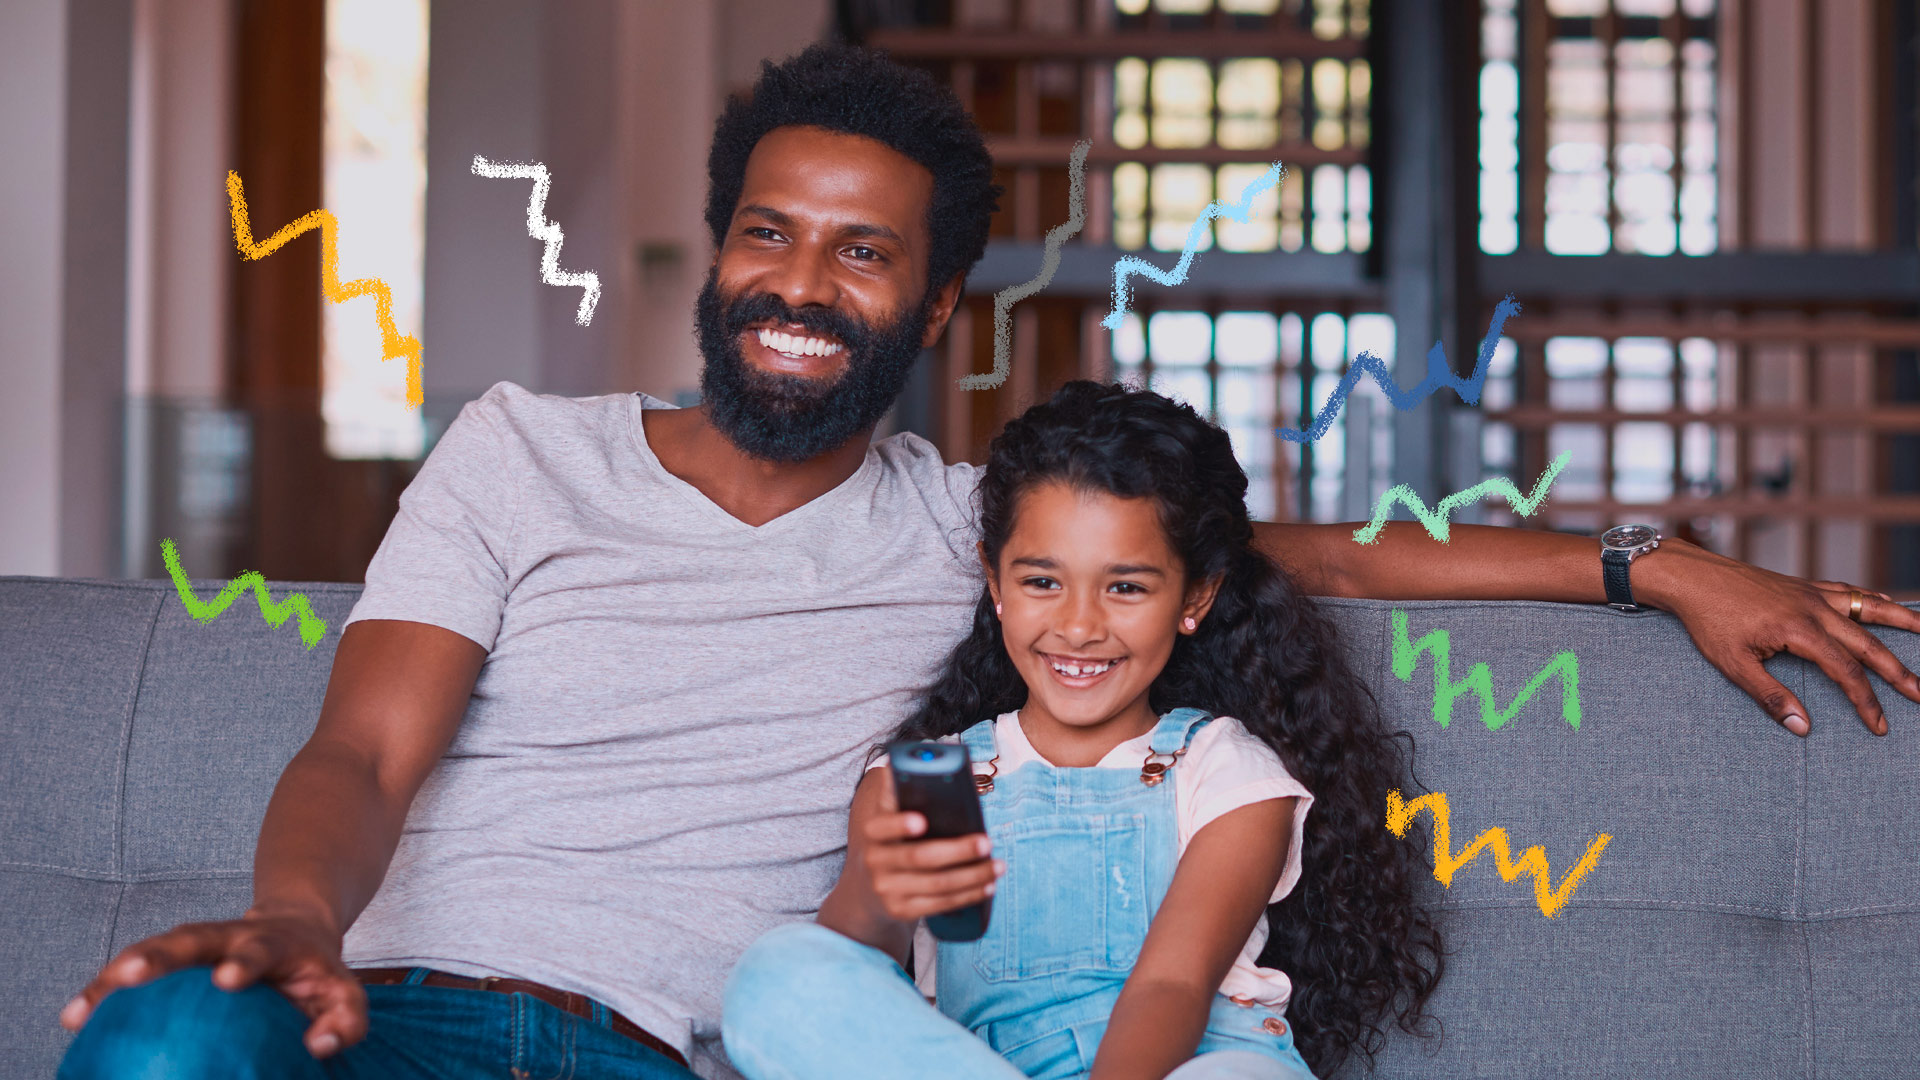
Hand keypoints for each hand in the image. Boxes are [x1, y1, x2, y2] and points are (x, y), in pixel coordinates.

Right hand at [58, 907, 365, 1057]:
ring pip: (152, 949)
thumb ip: (345, 1020)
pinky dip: (103, 991)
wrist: (295, 927)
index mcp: (272, 943)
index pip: (259, 949)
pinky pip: (132, 971)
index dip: (244, 962)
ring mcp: (194, 942)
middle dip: (160, 954)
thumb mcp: (345, 993)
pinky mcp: (170, 955)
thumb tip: (318, 1046)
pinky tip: (74, 1019)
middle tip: (130, 975)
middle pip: (190, 938)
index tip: (226, 979)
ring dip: (116, 975)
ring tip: (82, 1009)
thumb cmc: (318, 973)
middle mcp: (227, 936)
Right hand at [858, 770, 1003, 923]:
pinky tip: (987, 886)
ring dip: (972, 876)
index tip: (922, 821)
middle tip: (987, 842)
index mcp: (873, 831)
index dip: (899, 824)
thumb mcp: (889, 818)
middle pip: (919, 857)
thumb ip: (906, 792)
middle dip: (957, 851)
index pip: (883, 826)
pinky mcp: (900, 911)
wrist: (868, 892)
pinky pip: (939, 904)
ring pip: (936, 884)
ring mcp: (886, 889)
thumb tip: (941, 759)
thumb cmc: (893, 842)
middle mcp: (874, 861)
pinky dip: (966, 895)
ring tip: (998, 866)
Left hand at [1639, 540, 1919, 734]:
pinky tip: (1884, 605)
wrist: (1693, 577)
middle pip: (1868, 643)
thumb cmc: (1709, 621)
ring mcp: (1812, 593)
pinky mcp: (1804, 585)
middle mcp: (1814, 608)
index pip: (1845, 672)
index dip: (1865, 701)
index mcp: (1799, 630)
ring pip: (1867, 608)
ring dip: (1901, 621)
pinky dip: (1872, 599)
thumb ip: (1770, 696)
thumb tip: (1803, 727)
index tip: (1879, 725)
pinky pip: (1848, 591)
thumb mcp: (1733, 664)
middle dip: (1898, 671)